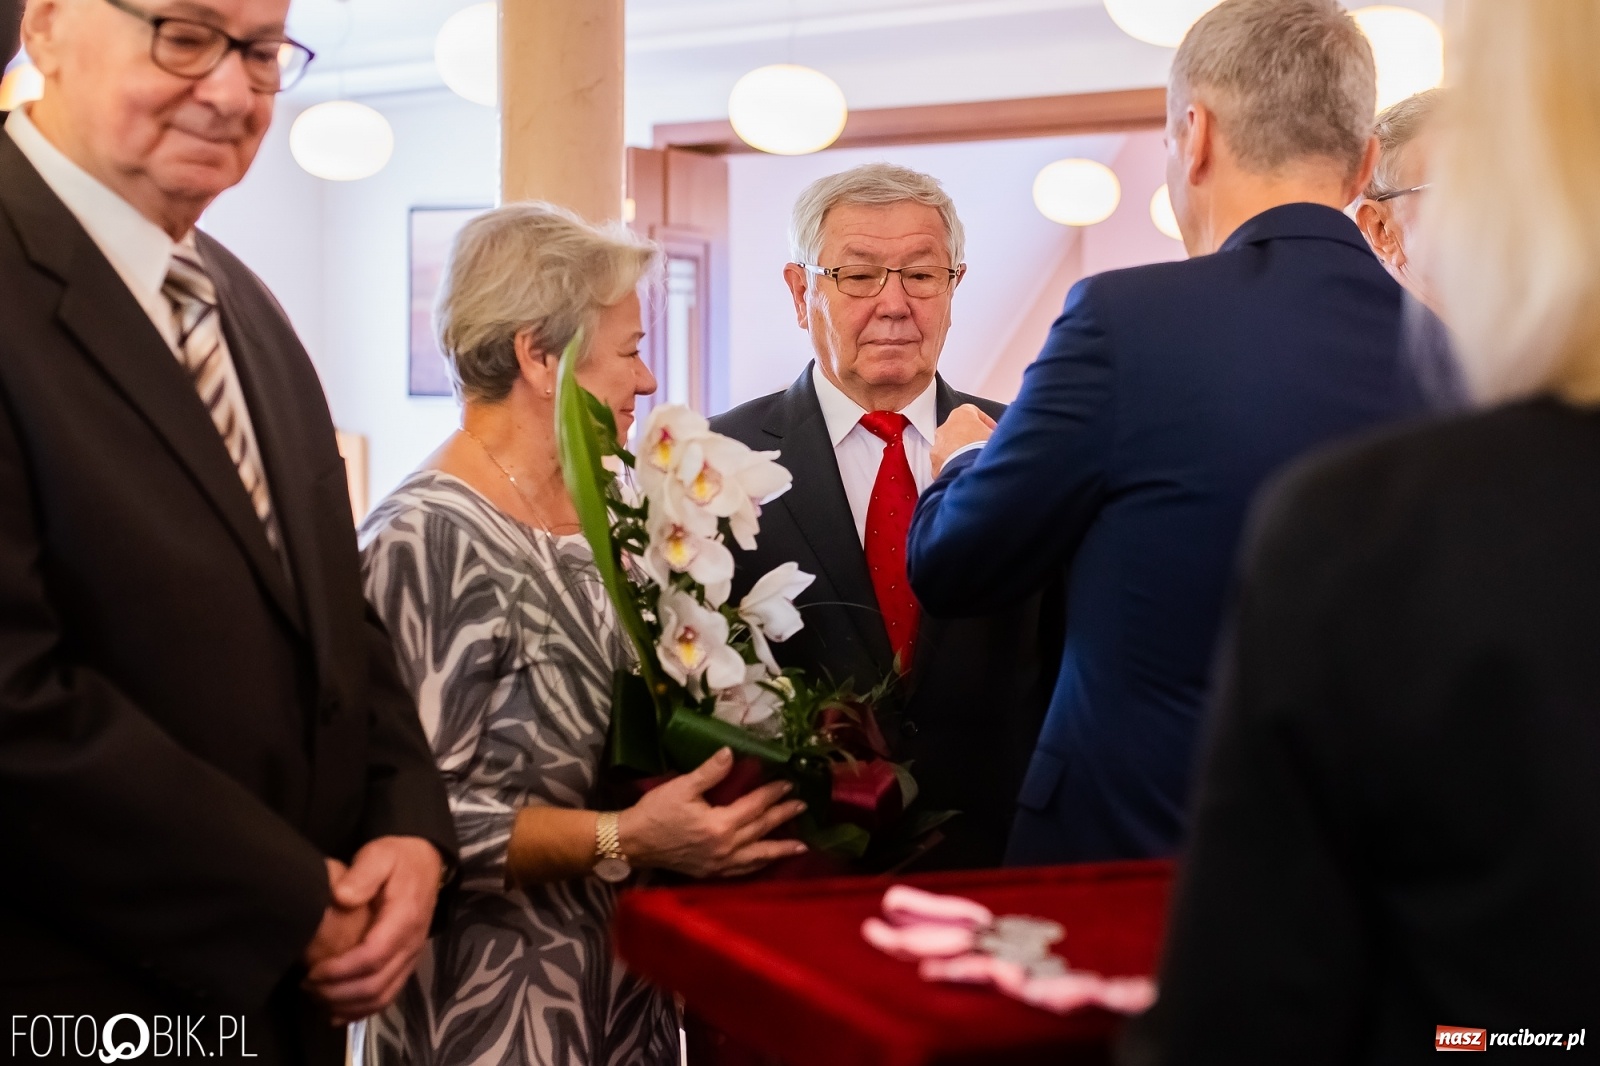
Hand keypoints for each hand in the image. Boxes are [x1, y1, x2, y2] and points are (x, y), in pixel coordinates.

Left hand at [303, 837, 443, 1023]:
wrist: (424, 862)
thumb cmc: (397, 859)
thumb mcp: (379, 854)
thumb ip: (362, 874)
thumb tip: (341, 897)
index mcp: (404, 918)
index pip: (373, 956)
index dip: (340, 970)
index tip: (311, 971)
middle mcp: (412, 944)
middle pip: (376, 984)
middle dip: (337, 993)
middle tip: (306, 986)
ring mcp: (411, 957)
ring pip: (382, 997)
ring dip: (347, 1005)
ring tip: (316, 998)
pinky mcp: (406, 964)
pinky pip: (387, 996)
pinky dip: (361, 1010)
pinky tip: (336, 1013)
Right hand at [619, 747, 808, 878]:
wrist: (632, 842)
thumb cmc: (656, 812)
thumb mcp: (682, 787)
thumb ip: (710, 772)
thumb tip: (731, 754)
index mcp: (720, 825)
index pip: (755, 806)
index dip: (772, 793)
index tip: (789, 784)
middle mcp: (725, 848)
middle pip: (761, 830)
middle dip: (783, 817)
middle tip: (802, 806)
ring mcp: (720, 864)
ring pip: (758, 856)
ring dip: (780, 849)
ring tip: (802, 846)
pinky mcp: (712, 873)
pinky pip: (743, 871)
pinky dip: (759, 865)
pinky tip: (767, 862)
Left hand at [931, 404, 996, 475]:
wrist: (968, 469)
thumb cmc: (981, 448)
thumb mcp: (997, 434)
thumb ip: (997, 432)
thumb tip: (1004, 436)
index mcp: (961, 414)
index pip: (974, 412)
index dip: (986, 422)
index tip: (993, 430)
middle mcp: (946, 427)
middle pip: (959, 430)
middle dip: (971, 438)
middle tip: (983, 446)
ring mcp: (938, 445)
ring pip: (950, 447)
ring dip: (961, 452)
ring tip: (974, 462)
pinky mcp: (935, 463)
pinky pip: (945, 463)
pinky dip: (953, 467)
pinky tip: (965, 472)